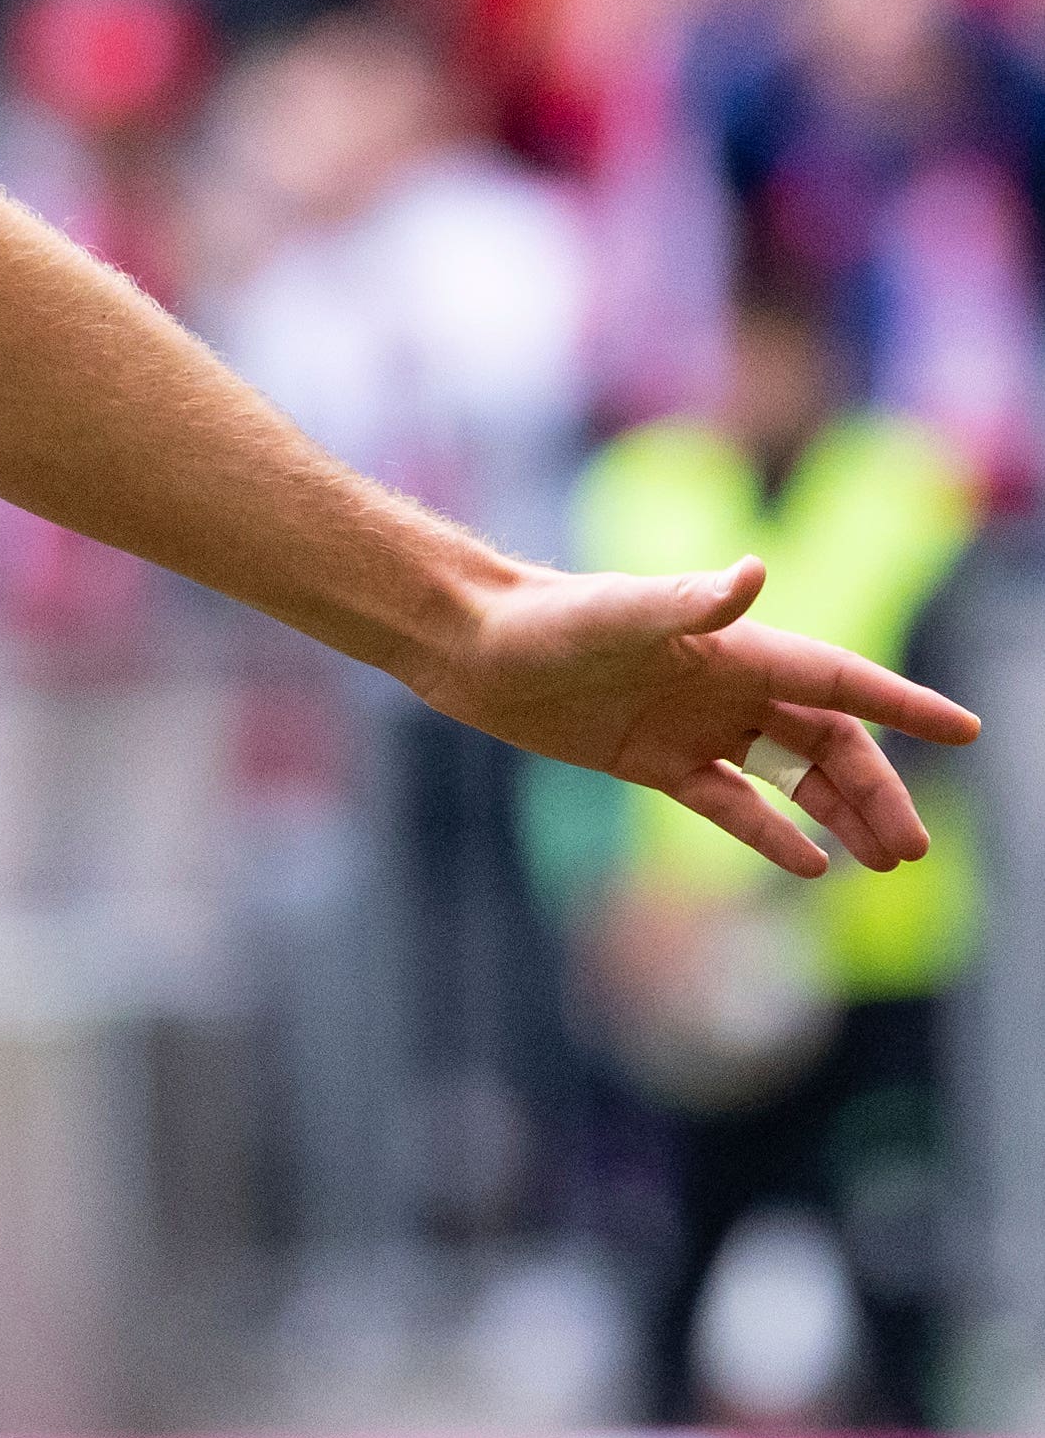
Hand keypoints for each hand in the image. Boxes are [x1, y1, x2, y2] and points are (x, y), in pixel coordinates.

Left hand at [409, 557, 982, 876]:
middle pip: (826, 742)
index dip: (903, 706)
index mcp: (735, 650)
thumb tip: (755, 572)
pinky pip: (727, 803)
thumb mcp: (620, 613)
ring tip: (884, 860)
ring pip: (786, 778)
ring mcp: (690, 725)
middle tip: (911, 848)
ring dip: (836, 815)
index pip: (841, 681)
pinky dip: (768, 832)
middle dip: (875, 790)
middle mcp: (724, 687)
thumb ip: (691, 600)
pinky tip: (808, 865)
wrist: (471, 643)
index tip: (966, 730)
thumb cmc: (544, 618)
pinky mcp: (650, 761)